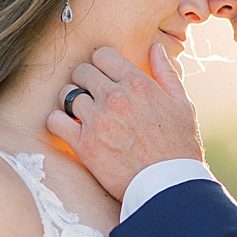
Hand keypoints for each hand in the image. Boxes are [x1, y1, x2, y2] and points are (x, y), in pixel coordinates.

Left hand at [47, 44, 202, 201]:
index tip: (104, 77)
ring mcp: (97, 120)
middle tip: (93, 96)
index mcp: (138, 83)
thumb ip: (166, 74)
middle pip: (81, 71)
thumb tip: (155, 49)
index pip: (102, 55)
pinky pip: (55, 120)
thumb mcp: (182, 105)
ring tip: (82, 114)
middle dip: (85, 81)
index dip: (101, 64)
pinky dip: (59, 123)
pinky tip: (70, 129)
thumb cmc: (180, 147)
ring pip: (66, 94)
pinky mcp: (83, 144)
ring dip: (72, 102)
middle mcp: (115, 97)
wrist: (169, 186)